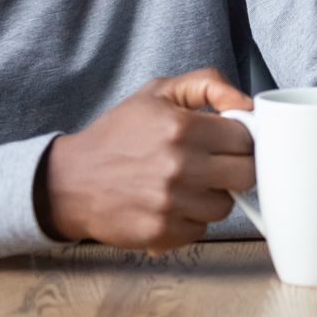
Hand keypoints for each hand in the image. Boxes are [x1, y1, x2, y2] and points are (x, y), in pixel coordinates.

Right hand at [39, 68, 254, 252]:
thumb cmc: (116, 135)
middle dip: (236, 166)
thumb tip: (245, 104)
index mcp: (182, 128)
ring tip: (188, 182)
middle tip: (216, 163)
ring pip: (225, 204)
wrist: (70, 180)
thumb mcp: (158, 92)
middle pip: (246, 174)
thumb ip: (207, 85)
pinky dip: (191, 218)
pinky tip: (172, 203)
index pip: (245, 138)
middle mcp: (179, 167)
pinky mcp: (162, 232)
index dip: (240, 138)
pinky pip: (201, 228)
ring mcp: (171, 203)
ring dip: (213, 194)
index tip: (227, 140)